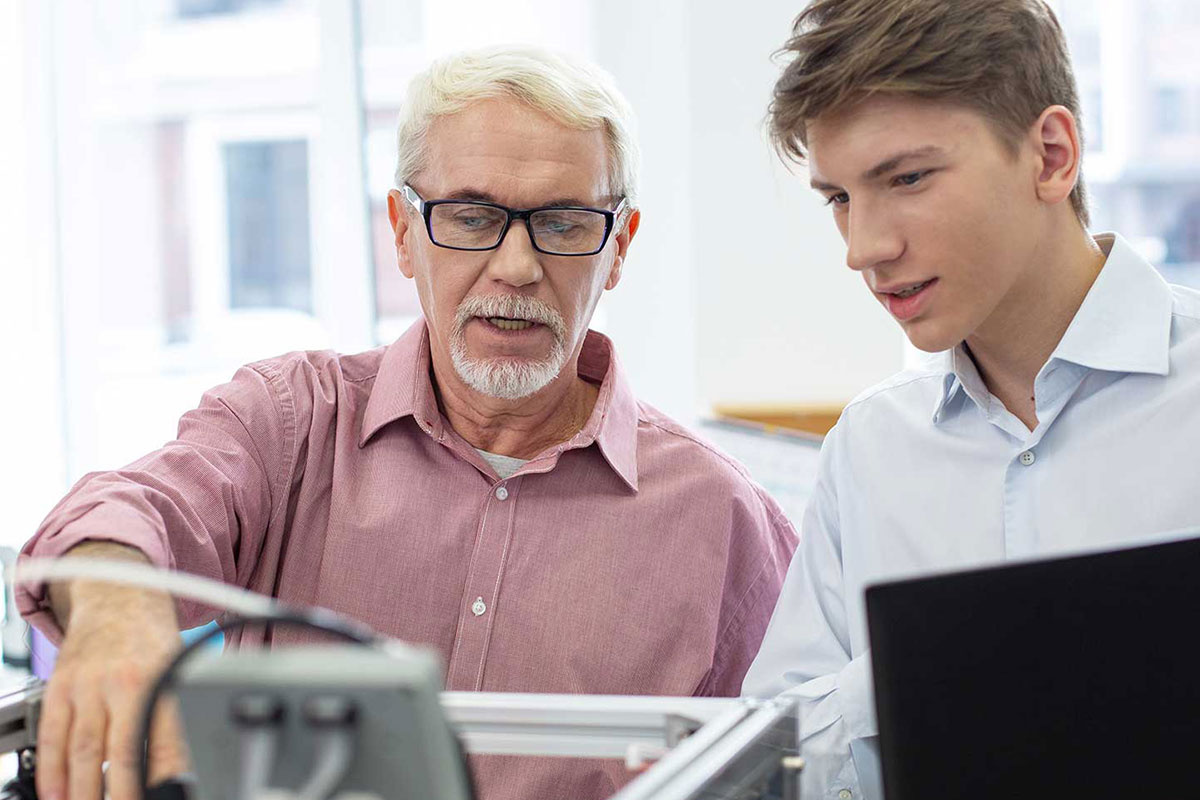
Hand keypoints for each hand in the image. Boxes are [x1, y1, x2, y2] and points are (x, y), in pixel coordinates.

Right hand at [37, 542, 190, 799]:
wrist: (119, 592)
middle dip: (121, 793)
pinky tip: (57, 793)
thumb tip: (181, 766)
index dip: (164, 778)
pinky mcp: (60, 685)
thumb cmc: (154, 636)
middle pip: (120, 752)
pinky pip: (52, 735)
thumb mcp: (179, 668)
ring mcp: (88, 684)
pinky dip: (52, 770)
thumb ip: (176, 713)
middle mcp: (124, 682)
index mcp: (163, 679)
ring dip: (83, 791)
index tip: (165, 797)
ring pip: (84, 750)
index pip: (166, 741)